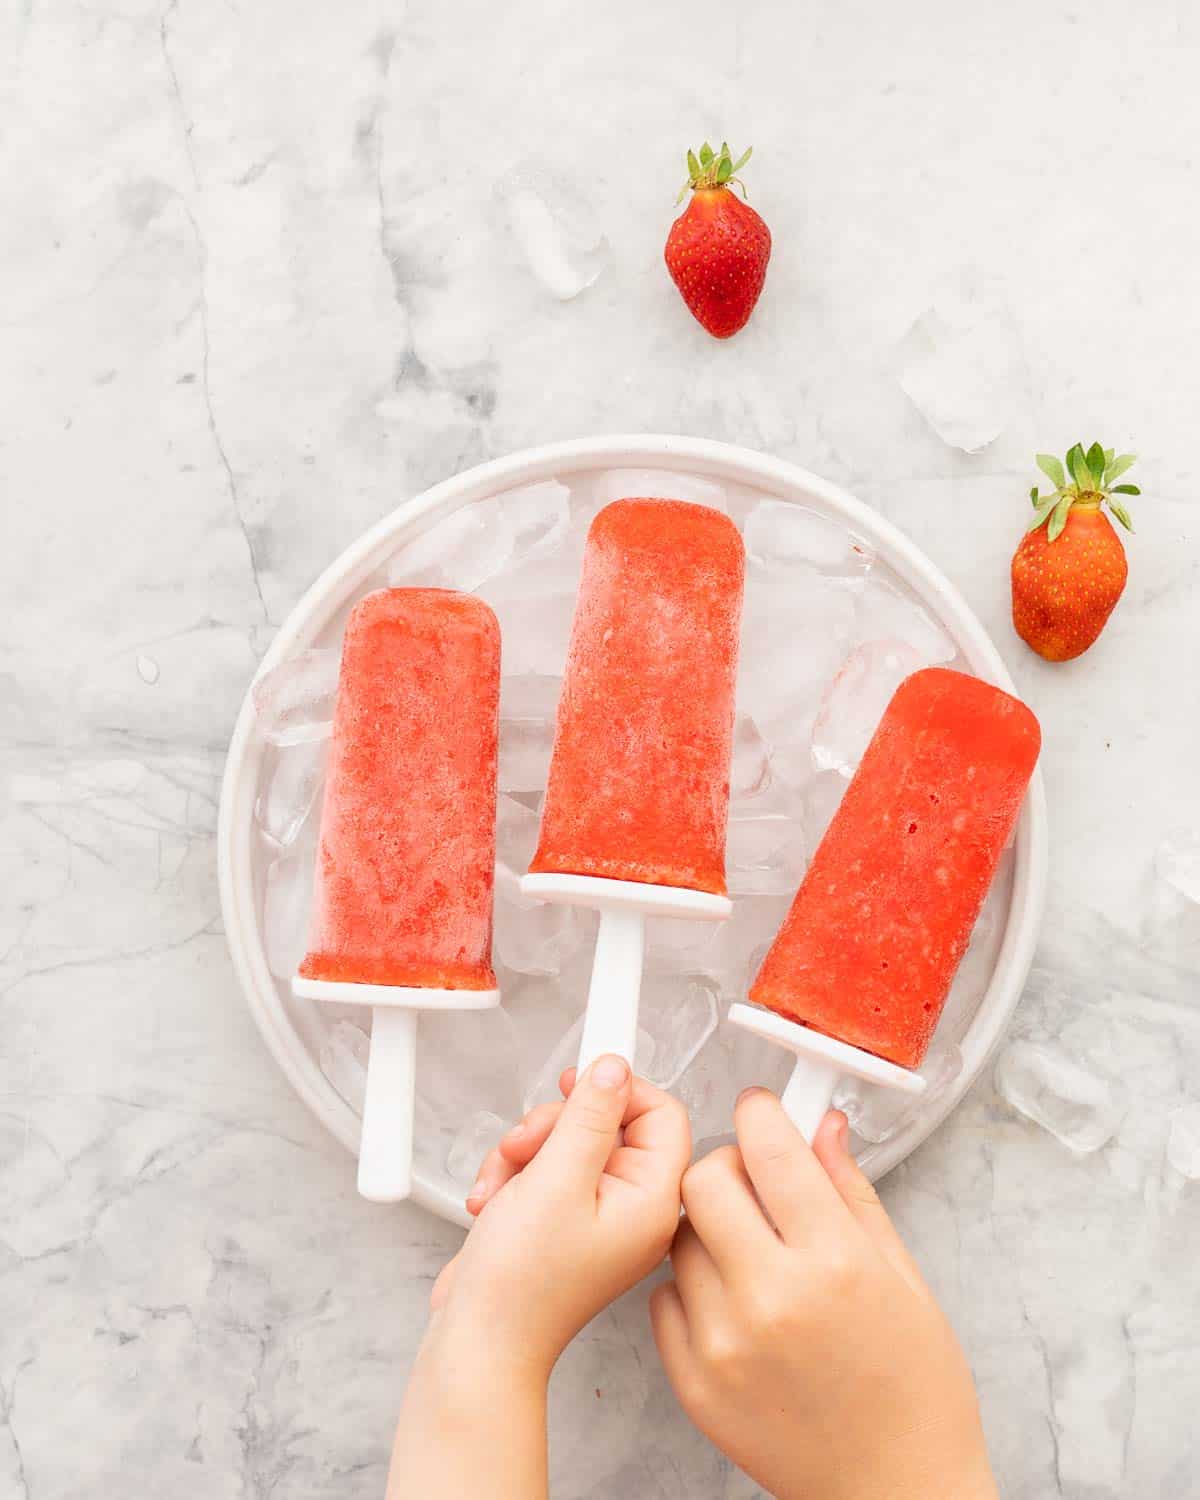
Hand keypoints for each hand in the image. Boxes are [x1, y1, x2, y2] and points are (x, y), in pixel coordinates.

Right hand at [431, 1056, 690, 1375]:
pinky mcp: (563, 1218)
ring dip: (525, 1150)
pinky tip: (493, 1200)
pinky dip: (515, 1174)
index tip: (575, 1083)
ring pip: (568, 1140)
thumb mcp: (556, 1179)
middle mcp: (633, 1206)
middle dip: (554, 1126)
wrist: (479, 1342)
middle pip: (607, 1121)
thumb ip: (589, 1116)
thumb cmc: (522, 1283)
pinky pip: (546, 1167)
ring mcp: (597, 1213)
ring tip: (502, 1184)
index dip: (618, 1090)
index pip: (662, 1113)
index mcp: (652, 1200)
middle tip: (524, 1146)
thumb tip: (614, 1068)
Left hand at [651, 1091, 998, 1499]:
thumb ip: (851, 1192)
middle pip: (704, 1180)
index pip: (770, 1150)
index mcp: (834, 1263)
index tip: (763, 1110)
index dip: (761, 1113)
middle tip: (756, 1184)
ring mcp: (725, 1344)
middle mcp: (772, 1299)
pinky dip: (692, 1286)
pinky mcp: (695, 1383)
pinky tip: (733, 1300)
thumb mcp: (904, 1277)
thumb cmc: (916, 1390)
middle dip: (729, 1165)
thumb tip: (822, 1126)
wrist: (896, 1491)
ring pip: (679, 1235)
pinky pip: (665, 1298)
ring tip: (750, 1250)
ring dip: (708, 1226)